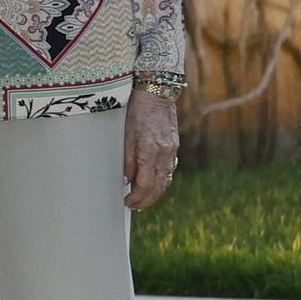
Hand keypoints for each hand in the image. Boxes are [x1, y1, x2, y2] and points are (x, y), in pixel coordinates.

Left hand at [123, 88, 178, 210]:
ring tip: (143, 200)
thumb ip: (128, 159)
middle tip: (134, 206)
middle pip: (157, 186)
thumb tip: (127, 178)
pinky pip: (169, 170)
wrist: (156, 93)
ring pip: (165, 180)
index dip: (136, 197)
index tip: (128, 201)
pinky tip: (154, 183)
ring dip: (155, 193)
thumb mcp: (126, 134)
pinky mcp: (174, 146)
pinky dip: (161, 181)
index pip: (145, 184)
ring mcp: (171, 150)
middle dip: (146, 200)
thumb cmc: (137, 111)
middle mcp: (164, 153)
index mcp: (150, 151)